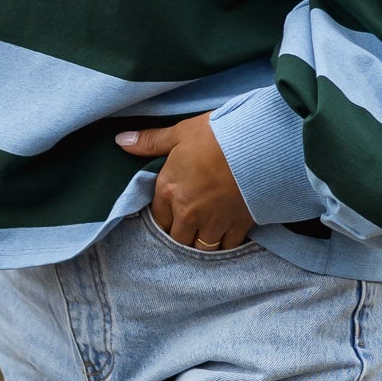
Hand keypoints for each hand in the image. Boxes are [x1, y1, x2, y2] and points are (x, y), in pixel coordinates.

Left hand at [116, 113, 252, 246]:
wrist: (260, 145)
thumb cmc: (218, 135)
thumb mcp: (181, 132)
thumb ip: (151, 141)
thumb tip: (121, 140)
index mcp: (169, 189)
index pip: (158, 218)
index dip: (163, 218)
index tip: (170, 215)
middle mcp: (188, 212)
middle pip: (178, 238)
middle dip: (180, 235)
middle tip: (188, 228)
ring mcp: (213, 222)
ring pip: (201, 247)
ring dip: (201, 244)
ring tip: (205, 236)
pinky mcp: (238, 225)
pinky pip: (227, 246)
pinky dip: (226, 244)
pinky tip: (226, 237)